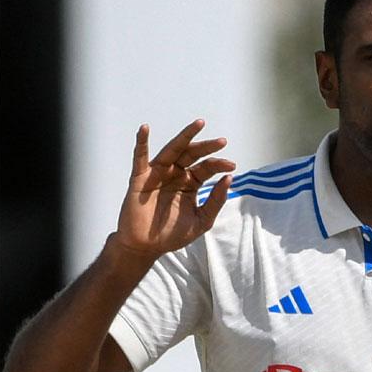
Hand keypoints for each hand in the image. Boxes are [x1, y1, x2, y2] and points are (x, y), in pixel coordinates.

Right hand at [112, 119, 234, 259]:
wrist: (147, 246)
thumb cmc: (173, 234)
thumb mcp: (202, 220)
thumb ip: (216, 201)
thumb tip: (230, 179)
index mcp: (191, 183)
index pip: (206, 168)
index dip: (219, 165)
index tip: (232, 166)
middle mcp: (176, 175)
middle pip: (192, 155)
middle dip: (207, 147)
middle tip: (222, 141)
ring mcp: (158, 174)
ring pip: (173, 151)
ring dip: (185, 136)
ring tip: (199, 124)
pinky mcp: (140, 178)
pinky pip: (140, 158)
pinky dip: (141, 142)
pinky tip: (145, 128)